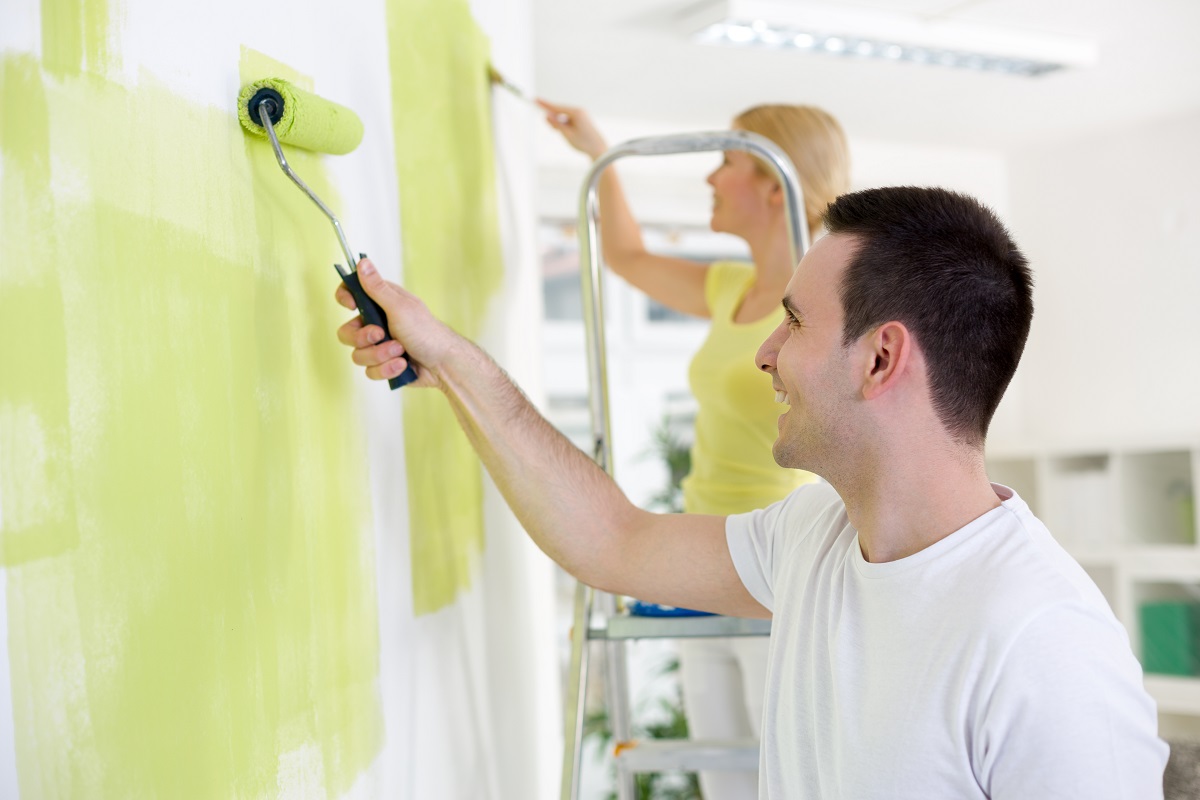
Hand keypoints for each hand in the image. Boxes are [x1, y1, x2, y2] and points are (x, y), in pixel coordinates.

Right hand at [333, 258, 450, 388]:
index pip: (351, 293)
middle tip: (380, 334)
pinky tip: (403, 365)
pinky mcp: (383, 365)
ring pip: (358, 355)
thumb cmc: (426, 331)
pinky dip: (387, 369)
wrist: (443, 364)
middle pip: (347, 332)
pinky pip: (370, 371)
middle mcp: (377, 323)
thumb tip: (362, 262)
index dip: (345, 297)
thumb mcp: (399, 307)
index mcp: (381, 303)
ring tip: (400, 351)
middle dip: (363, 338)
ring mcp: (379, 346)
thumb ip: (377, 288)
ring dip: (380, 355)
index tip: (351, 305)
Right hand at [537, 99, 607, 159]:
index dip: (545, 105)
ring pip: (563, 116)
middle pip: (559, 111)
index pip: (556, 107)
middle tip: (554, 131)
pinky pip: (568, 119)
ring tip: (566, 135)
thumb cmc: (583, 143)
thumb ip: (556, 124)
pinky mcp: (582, 119)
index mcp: (576, 112)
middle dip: (554, 119)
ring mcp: (581, 114)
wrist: (599, 149)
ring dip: (559, 124)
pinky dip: (564, 125)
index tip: (535, 99)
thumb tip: (546, 115)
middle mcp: (579, 110)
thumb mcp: (567, 134)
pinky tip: (568, 133)